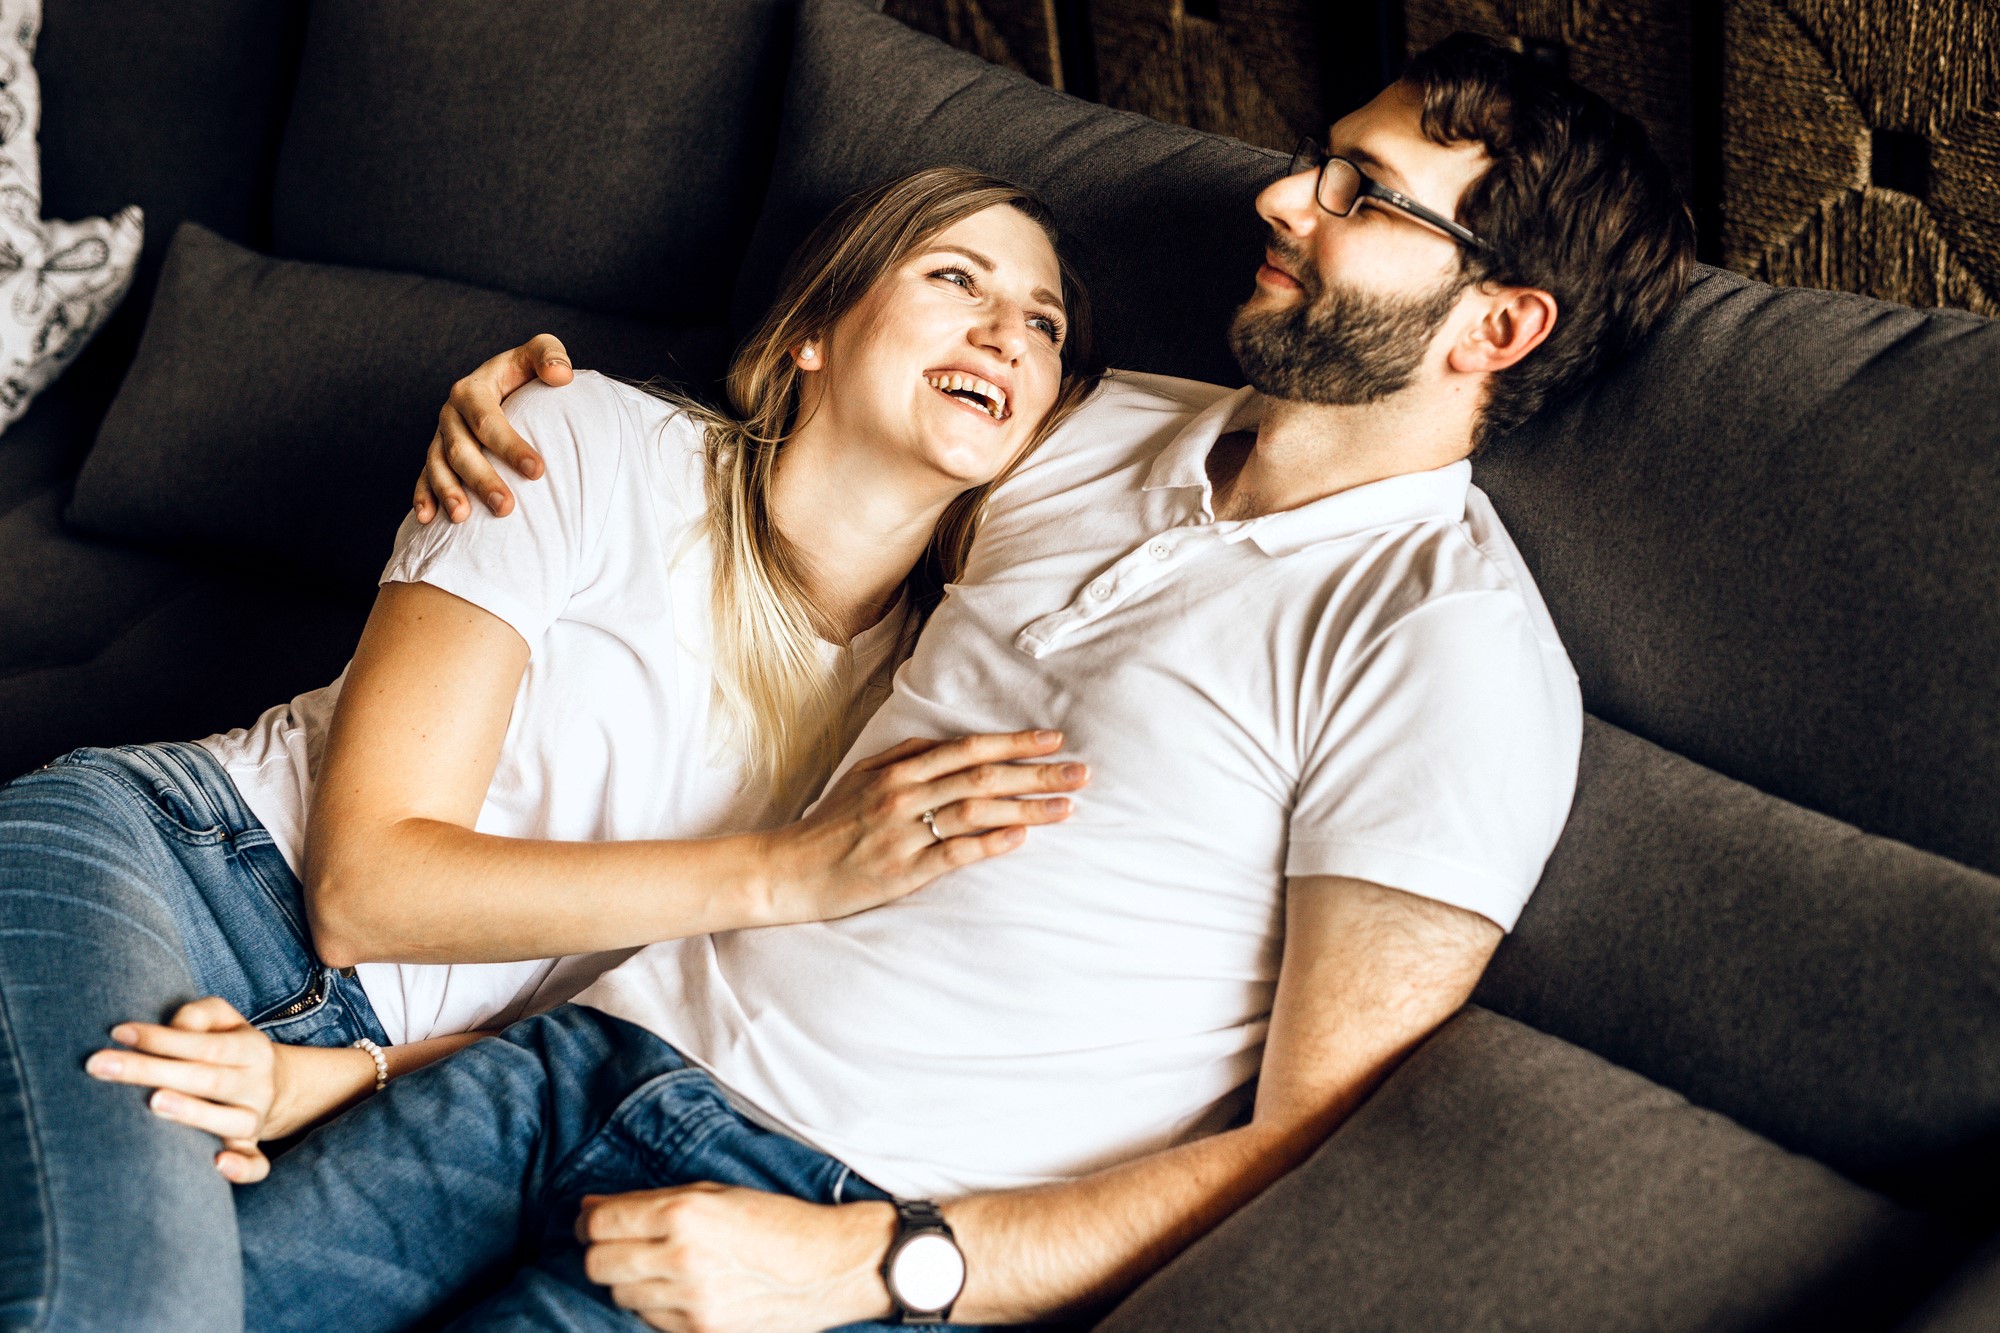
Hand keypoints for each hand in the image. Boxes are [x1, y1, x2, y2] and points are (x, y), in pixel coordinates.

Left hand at [84, 996, 278, 1182]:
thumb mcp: (221, 1018)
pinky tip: (219, 1164)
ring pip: (232, 1121)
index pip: (206, 1045)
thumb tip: (171, 1029)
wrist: (268, 1083)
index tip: (118, 1033)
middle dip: (152, 1072)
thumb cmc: (226, 1046)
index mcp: (252, 1049)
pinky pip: (256, 1164)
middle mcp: (258, 1085)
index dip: (162, 1039)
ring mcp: (256, 1119)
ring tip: (154, 1102)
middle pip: (208, 1080)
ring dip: (193, 1112)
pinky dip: (243, 1168)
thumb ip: (197, 1015)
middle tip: (100, 1066)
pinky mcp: (250, 1148)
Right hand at [415, 333, 573, 524]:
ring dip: (448, 493)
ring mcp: (440, 436)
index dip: (510, 446)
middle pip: (460, 449)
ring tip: (462, 519)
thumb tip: (560, 375)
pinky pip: (424, 477)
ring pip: (438, 466)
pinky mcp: (436, 456)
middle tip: (506, 507)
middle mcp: (451, 414)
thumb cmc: (524, 372)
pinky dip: (423, 497)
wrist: (503, 385)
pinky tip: (427, 519)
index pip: (488, 420)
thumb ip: (549, 354)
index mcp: (472, 389)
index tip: (538, 471)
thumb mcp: (536, 354)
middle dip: (481, 479)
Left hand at [577, 1183, 896, 1332]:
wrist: (829, 1265)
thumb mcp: (714, 1192)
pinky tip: (682, 1289)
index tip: (595, 1222)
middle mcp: (682, 1258)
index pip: (601, 1224)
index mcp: (685, 1213)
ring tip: (662, 1266)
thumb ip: (650, 1200)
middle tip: (622, 1244)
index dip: (590, 1222)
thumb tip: (590, 1208)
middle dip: (601, 1252)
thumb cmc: (774, 1219)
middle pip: (599, 1264)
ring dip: (630, 1281)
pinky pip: (650, 1320)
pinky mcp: (702, 1331)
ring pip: (621, 1296)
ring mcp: (691, 1301)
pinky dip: (656, 1305)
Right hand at [760, 729, 1087, 923]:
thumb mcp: (863, 777)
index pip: (968, 749)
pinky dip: (991, 844)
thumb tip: (951, 744)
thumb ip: (906, 757)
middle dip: (1038, 773)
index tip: (1055, 739)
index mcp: (898, 770)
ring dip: (1027, 808)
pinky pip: (955, 854)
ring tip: (1067, 807)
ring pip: (976, 813)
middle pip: (983, 778)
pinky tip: (1022, 839)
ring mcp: (905, 834)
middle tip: (1082, 771)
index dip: (1014, 742)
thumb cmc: (831, 824)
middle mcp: (904, 796)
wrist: (788, 870)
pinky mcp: (904, 872)